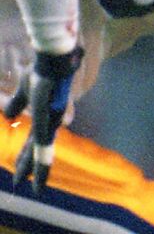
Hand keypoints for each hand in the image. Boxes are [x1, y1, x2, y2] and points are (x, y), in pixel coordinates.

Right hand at [3, 47, 82, 194]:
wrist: (53, 56)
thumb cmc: (41, 71)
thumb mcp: (24, 91)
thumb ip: (18, 104)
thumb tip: (9, 116)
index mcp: (44, 117)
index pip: (35, 144)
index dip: (28, 159)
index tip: (24, 176)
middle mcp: (50, 120)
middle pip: (38, 150)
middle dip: (31, 168)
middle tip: (30, 187)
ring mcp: (51, 118)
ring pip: (42, 148)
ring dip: (35, 166)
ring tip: (33, 183)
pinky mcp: (48, 113)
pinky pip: (43, 136)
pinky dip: (41, 152)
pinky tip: (37, 164)